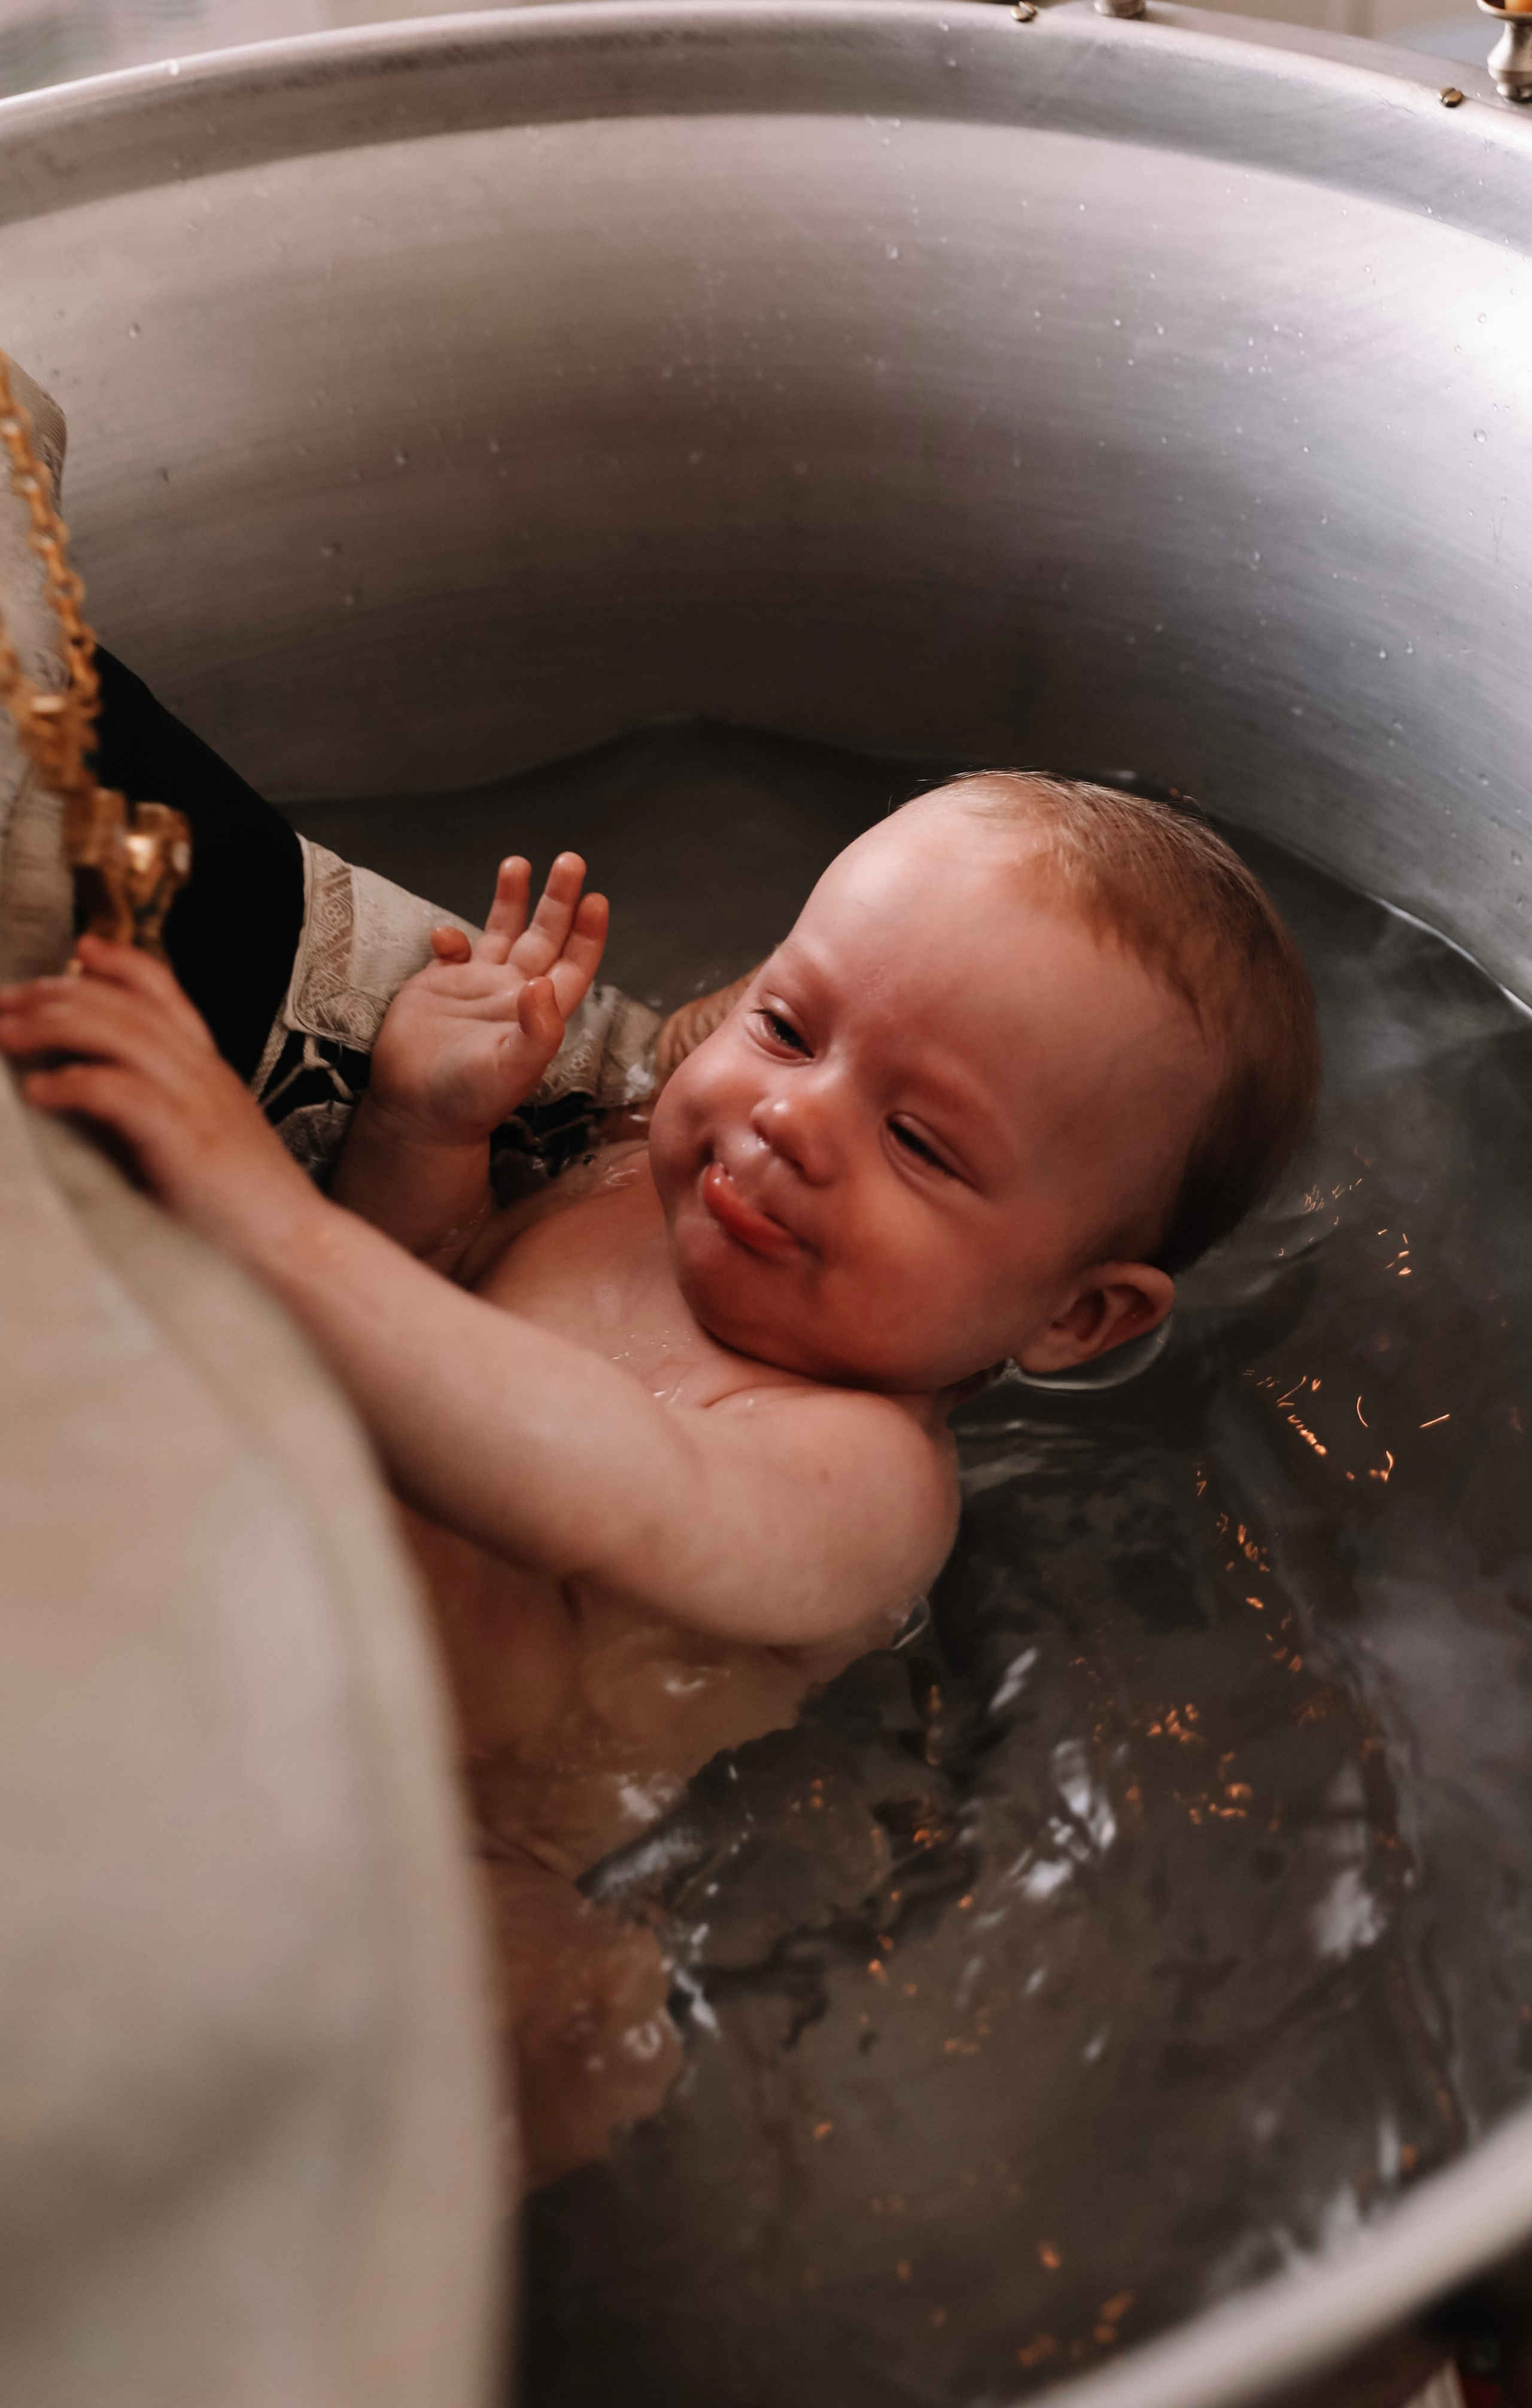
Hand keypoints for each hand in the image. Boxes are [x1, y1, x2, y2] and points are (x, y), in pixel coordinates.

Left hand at [0, 937, 321, 1258]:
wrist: (299, 1245)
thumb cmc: (242, 1208)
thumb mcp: (197, 1141)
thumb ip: (152, 1111)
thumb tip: (84, 1094)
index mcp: (209, 1070)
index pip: (164, 992)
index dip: (118, 964)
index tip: (78, 950)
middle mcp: (204, 1072)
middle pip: (124, 1004)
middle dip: (56, 993)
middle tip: (3, 1000)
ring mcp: (198, 1102)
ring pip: (120, 1032)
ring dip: (51, 1027)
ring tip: (4, 1035)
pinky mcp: (185, 1140)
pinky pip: (120, 1091)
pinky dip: (72, 1083)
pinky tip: (38, 1091)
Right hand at [369, 852, 607, 1145]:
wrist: (415, 1113)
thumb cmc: (468, 1100)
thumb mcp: (510, 1070)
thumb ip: (535, 1031)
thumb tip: (543, 984)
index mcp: (540, 1013)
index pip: (573, 966)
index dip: (587, 934)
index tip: (595, 899)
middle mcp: (513, 993)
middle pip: (544, 936)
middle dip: (557, 900)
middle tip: (570, 862)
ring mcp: (476, 985)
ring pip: (501, 931)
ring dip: (511, 898)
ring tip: (518, 862)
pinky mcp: (438, 984)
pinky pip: (452, 948)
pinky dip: (449, 936)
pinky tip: (445, 938)